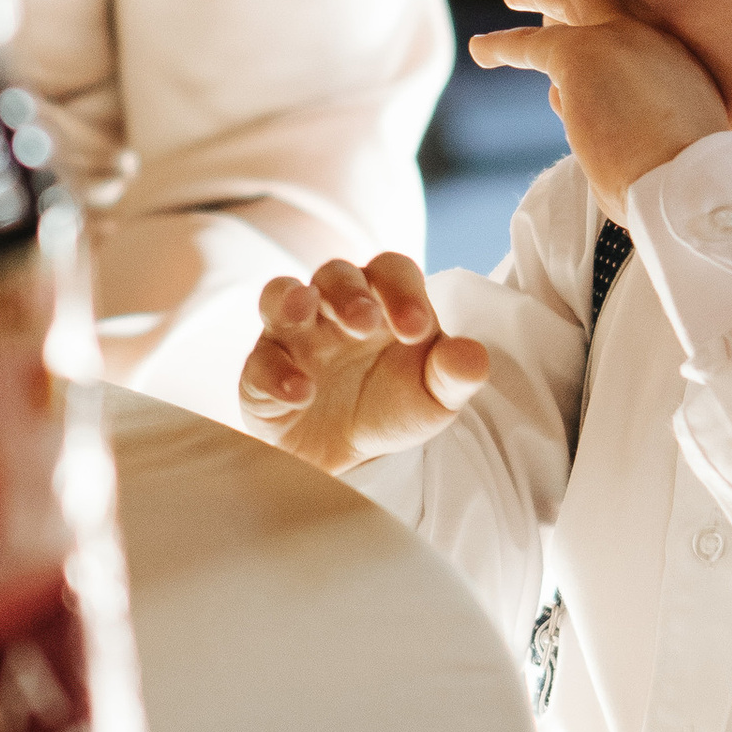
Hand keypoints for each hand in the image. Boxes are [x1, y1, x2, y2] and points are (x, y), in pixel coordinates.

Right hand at [238, 253, 490, 474]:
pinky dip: (275, 373)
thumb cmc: (393, 409)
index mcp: (383, 302)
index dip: (402, 291)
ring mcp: (292, 337)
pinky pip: (258, 362)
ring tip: (302, 315)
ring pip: (281, 295)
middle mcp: (334, 309)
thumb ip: (455, 374)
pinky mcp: (260, 374)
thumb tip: (473, 357)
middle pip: (334, 273)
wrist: (349, 460)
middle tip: (364, 323)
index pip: (392, 271)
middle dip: (347, 293)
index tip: (417, 331)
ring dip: (291, 301)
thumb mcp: (434, 398)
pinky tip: (300, 393)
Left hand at [468, 0, 726, 213]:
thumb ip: (630, 124)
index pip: (634, 37)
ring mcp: (618, 41)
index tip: (583, 24)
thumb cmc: (681, 188)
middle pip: (602, 0)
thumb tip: (582, 121)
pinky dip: (501, 45)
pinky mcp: (579, 56)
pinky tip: (480, 49)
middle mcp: (653, 42)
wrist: (686, 186)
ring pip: (565, 7)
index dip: (606, 26)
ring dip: (531, 7)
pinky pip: (530, 45)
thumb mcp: (669, 147)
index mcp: (681, 67)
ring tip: (503, 10)